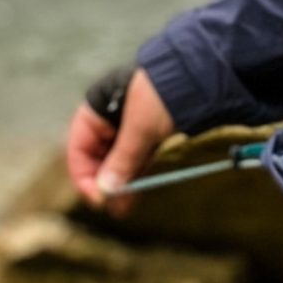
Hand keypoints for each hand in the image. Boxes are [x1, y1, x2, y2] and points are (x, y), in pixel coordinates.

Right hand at [65, 69, 174, 214]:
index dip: (84, 175)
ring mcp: (130, 127)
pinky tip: (136, 193)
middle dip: (105, 183)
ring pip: (118, 161)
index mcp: (97, 109)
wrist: (203, 74)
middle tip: (114, 207)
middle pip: (97, 157)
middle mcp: (110, 119)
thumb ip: (122, 160)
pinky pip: (136, 159)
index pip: (79, 147)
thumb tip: (105, 191)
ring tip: (124, 207)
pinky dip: (135, 176)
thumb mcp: (140, 128)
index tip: (98, 197)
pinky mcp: (150, 135)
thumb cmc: (164, 93)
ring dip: (120, 184)